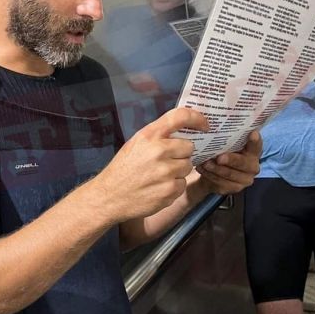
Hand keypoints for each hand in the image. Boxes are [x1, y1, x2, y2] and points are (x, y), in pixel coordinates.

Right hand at [92, 108, 208, 220]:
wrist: (110, 197)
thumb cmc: (123, 169)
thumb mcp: (135, 144)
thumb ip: (158, 136)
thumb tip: (183, 130)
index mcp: (149, 135)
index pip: (180, 117)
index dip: (197, 118)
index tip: (204, 124)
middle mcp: (159, 151)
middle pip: (189, 147)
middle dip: (181, 153)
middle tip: (166, 161)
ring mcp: (166, 172)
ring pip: (187, 166)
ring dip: (178, 171)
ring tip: (160, 176)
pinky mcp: (170, 190)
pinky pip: (183, 184)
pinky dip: (174, 186)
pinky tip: (159, 187)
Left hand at [196, 130, 261, 194]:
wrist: (214, 173)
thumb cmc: (222, 153)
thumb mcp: (225, 144)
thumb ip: (227, 137)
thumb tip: (214, 122)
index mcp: (253, 151)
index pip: (257, 145)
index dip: (255, 140)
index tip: (253, 133)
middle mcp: (253, 166)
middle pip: (243, 163)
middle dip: (231, 160)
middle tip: (219, 157)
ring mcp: (245, 179)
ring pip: (229, 174)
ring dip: (216, 169)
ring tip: (205, 162)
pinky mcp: (235, 189)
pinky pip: (221, 183)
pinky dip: (210, 175)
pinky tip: (202, 169)